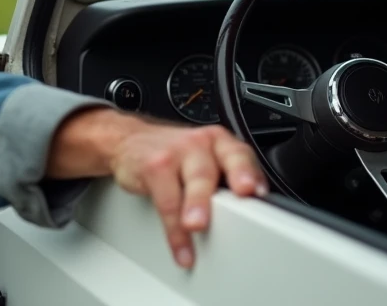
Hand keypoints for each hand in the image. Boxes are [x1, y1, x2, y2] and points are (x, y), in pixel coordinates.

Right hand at [47, 109, 267, 269]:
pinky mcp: (153, 168)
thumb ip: (229, 177)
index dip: (249, 172)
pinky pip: (166, 202)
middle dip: (224, 183)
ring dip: (195, 205)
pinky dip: (174, 231)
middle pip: (214, 167)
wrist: (129, 141)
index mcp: (219, 142)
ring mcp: (175, 154)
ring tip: (196, 226)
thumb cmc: (176, 155)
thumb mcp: (206, 157)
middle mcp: (200, 145)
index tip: (256, 191)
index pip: (240, 155)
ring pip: (190, 182)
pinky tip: (181, 246)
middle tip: (236, 200)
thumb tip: (257, 213)